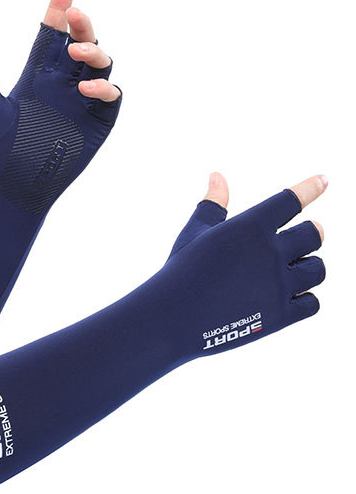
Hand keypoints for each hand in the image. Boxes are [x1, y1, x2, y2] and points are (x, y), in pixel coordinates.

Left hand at [0, 0, 121, 214]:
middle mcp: (60, 85)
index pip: (50, 34)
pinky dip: (106, 87)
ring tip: (77, 52)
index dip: (59, 8)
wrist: (8, 188)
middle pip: (80, 42)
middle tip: (75, 15)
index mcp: (35, 76)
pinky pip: (111, 98)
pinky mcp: (95, 124)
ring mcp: (80, 103)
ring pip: (100, 64)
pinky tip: (88, 86)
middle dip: (82, 24)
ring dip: (94, 51)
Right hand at [163, 173, 326, 357]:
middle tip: (298, 240)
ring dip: (308, 268)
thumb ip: (213, 205)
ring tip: (291, 271)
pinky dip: (305, 299)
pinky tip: (288, 297)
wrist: (170, 318)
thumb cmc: (179, 271)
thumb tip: (217, 176)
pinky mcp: (280, 316)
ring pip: (318, 269)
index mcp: (250, 227)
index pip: (291, 200)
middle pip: (314, 234)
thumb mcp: (194, 234)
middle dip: (309, 235)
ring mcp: (278, 285)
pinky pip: (312, 303)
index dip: (310, 188)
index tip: (323, 180)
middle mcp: (270, 253)